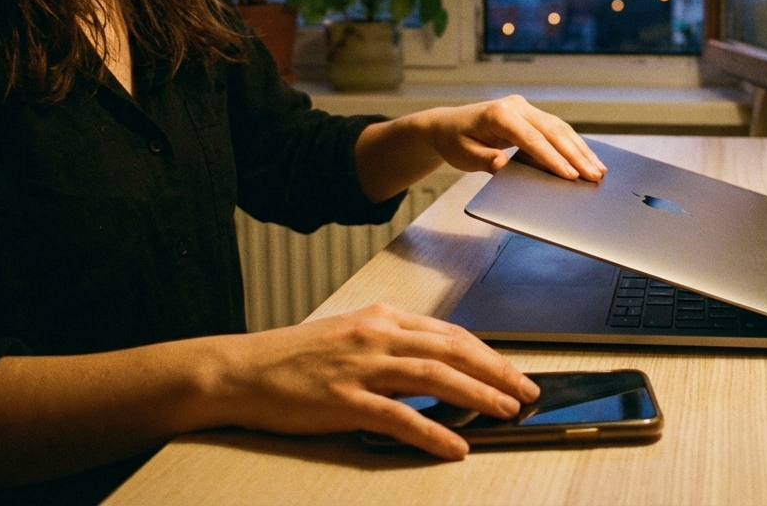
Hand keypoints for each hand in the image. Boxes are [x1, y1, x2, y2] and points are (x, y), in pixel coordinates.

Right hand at [218, 304, 539, 458]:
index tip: (513, 371)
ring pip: (435, 377)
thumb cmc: (293, 358)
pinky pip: (400, 417)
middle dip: (497, 372)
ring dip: (477, 395)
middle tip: (526, 391)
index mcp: (381, 320)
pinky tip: (456, 446)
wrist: (241, 370)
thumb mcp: (349, 338)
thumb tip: (436, 369)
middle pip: (452, 350)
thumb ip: (391, 348)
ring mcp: (361, 367)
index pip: (450, 334)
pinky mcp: (344, 400)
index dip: (488, 354)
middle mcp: (376, 336)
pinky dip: (433, 432)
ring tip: (506, 411)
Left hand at [421, 95, 606, 180]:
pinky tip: (587, 158)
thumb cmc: (455, 141)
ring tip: (598, 170)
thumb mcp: (464, 155)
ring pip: (560, 128)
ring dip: (580, 150)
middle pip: (553, 131)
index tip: (570, 176)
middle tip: (594, 176)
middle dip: (576, 155)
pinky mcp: (531, 115)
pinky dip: (573, 145)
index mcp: (499, 114)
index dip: (553, 158)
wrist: (448, 125)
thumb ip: (484, 160)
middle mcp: (516, 106)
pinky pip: (556, 129)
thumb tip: (502, 165)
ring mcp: (525, 108)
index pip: (532, 138)